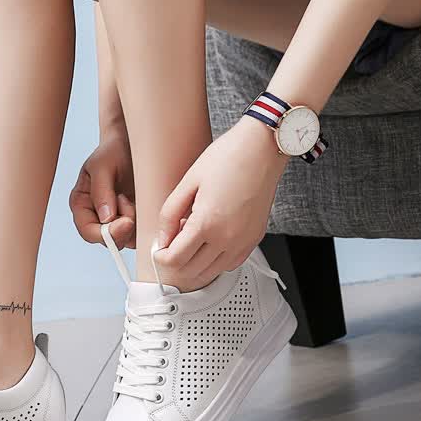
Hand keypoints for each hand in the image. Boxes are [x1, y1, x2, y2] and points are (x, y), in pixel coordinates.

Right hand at [69, 125, 135, 247]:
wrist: (134, 142)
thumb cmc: (114, 150)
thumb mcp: (102, 164)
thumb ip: (101, 191)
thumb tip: (106, 218)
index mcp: (82, 206)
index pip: (88, 232)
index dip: (106, 234)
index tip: (126, 222)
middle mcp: (97, 217)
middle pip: (109, 241)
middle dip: (124, 227)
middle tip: (130, 201)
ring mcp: (117, 221)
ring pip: (128, 239)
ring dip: (137, 222)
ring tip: (135, 196)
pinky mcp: (136, 220)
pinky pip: (142, 232)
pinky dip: (148, 222)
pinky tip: (147, 202)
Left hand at [154, 116, 288, 283]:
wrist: (262, 148)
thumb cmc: (228, 157)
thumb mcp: (188, 182)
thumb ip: (170, 214)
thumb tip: (162, 238)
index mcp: (207, 223)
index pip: (175, 259)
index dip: (160, 257)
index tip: (158, 250)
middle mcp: (227, 238)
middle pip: (192, 271)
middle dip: (175, 263)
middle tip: (169, 247)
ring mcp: (243, 241)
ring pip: (212, 272)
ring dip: (194, 265)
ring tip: (188, 244)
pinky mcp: (254, 239)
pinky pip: (230, 264)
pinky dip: (215, 262)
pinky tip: (208, 245)